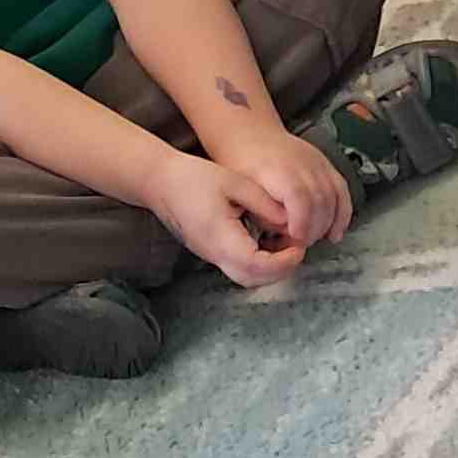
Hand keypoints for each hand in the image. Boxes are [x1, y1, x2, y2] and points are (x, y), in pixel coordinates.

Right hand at [152, 148, 305, 287]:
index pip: (256, 265)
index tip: (299, 246)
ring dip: (269, 269)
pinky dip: (258, 264)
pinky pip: (237, 268)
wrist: (159, 182)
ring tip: (285, 245)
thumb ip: (265, 204)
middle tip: (297, 248)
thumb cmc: (193, 177)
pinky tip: (268, 242)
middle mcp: (214, 253)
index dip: (283, 262)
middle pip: (251, 280)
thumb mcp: (236, 183)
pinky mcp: (210, 253)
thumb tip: (290, 222)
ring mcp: (210, 256)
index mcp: (220, 236)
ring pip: (245, 278)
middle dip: (280, 270)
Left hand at [203, 119, 349, 249]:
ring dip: (328, 224)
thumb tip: (285, 231)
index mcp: (279, 169)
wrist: (250, 134)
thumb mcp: (242, 189)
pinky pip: (342, 190)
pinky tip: (336, 231)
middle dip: (313, 229)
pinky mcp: (325, 165)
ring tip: (314, 239)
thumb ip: (263, 212)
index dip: (302, 221)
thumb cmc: (241, 162)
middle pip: (320, 201)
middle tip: (300, 244)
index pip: (300, 197)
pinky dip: (343, 212)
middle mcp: (303, 164)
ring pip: (334, 197)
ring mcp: (318, 163)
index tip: (297, 238)